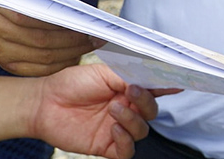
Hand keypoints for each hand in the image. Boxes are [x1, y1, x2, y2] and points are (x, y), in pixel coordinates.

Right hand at [0, 0, 105, 75]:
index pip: (27, 16)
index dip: (56, 22)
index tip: (83, 22)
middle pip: (38, 40)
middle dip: (71, 40)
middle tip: (96, 36)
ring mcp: (0, 49)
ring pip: (41, 57)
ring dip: (70, 53)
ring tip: (92, 45)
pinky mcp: (8, 63)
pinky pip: (39, 69)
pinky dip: (60, 65)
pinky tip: (77, 55)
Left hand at [32, 63, 179, 157]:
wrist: (45, 103)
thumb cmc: (70, 84)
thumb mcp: (102, 73)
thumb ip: (126, 76)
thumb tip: (147, 79)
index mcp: (126, 89)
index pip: (152, 89)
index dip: (167, 87)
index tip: (178, 83)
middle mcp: (126, 109)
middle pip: (151, 111)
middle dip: (146, 102)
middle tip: (131, 91)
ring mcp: (117, 128)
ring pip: (142, 130)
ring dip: (132, 119)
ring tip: (114, 109)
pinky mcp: (107, 145)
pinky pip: (127, 150)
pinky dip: (125, 140)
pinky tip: (114, 127)